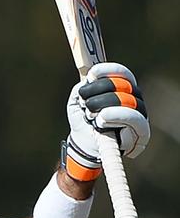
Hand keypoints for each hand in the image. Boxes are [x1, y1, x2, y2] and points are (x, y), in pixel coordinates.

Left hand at [64, 62, 149, 180]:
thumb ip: (80, 88)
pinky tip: (101, 121)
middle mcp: (135, 99)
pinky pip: (134, 119)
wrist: (85, 146)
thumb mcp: (76, 102)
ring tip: (92, 116)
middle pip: (123, 85)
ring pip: (130, 101)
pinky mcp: (141, 132)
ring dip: (106, 106)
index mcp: (122, 89)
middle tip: (86, 105)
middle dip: (99, 92)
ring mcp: (140, 114)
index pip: (122, 73)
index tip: (90, 76)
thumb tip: (87, 81)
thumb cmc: (84, 122)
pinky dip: (115, 117)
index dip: (107, 71)